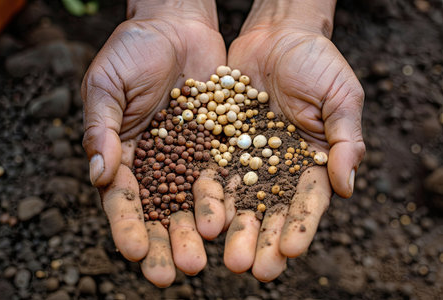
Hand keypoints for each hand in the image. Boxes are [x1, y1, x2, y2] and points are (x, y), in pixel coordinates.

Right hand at [81, 1, 225, 286]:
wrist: (176, 25)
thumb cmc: (133, 50)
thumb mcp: (107, 86)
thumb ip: (101, 130)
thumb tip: (98, 175)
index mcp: (124, 155)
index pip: (123, 201)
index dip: (127, 227)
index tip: (134, 251)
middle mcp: (158, 164)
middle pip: (161, 212)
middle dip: (165, 242)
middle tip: (173, 273)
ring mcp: (190, 157)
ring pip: (195, 202)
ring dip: (199, 230)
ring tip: (206, 258)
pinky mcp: (219, 146)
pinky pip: (224, 176)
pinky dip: (228, 200)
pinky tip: (233, 223)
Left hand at [222, 11, 364, 280]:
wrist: (277, 35)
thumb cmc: (317, 62)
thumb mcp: (341, 97)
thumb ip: (346, 141)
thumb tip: (347, 186)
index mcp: (311, 164)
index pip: (306, 203)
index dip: (300, 227)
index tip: (291, 251)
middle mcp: (276, 168)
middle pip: (268, 212)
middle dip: (260, 240)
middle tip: (251, 269)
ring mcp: (245, 158)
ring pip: (236, 200)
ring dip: (229, 228)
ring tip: (219, 253)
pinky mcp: (219, 144)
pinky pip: (211, 171)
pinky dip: (205, 194)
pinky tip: (197, 216)